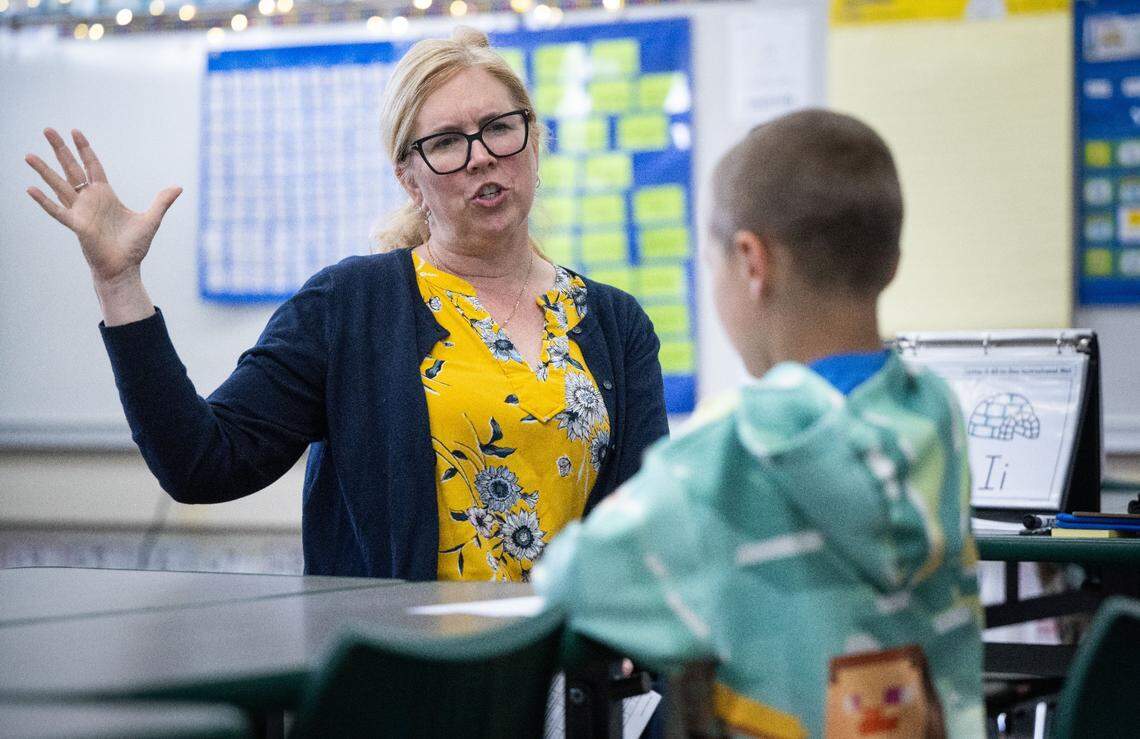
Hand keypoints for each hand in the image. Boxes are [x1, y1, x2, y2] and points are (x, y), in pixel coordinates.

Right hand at [25, 128, 181, 285]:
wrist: (125, 269)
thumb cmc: (134, 247)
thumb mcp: (151, 220)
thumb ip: (162, 202)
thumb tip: (179, 187)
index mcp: (105, 195)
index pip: (92, 166)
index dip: (84, 149)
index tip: (75, 131)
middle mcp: (89, 200)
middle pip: (71, 168)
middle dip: (60, 149)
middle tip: (47, 130)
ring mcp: (80, 211)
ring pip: (59, 185)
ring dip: (44, 171)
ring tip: (28, 155)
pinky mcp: (77, 225)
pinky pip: (57, 211)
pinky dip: (44, 201)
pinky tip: (30, 188)